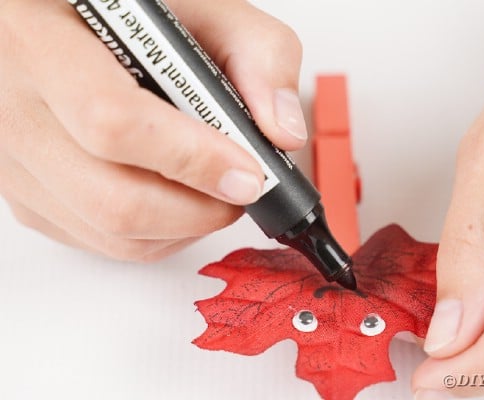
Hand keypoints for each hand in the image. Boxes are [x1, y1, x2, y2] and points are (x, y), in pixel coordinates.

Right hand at [0, 0, 305, 260]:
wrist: (70, 24)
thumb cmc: (130, 15)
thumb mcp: (200, 7)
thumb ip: (256, 55)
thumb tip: (282, 133)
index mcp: (40, 42)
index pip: (112, 123)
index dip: (191, 160)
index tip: (247, 173)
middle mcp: (13, 109)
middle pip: (113, 200)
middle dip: (199, 210)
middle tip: (242, 190)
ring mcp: (14, 162)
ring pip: (109, 233)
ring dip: (184, 227)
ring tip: (214, 192)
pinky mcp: (26, 195)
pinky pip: (99, 241)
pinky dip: (156, 235)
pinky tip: (177, 200)